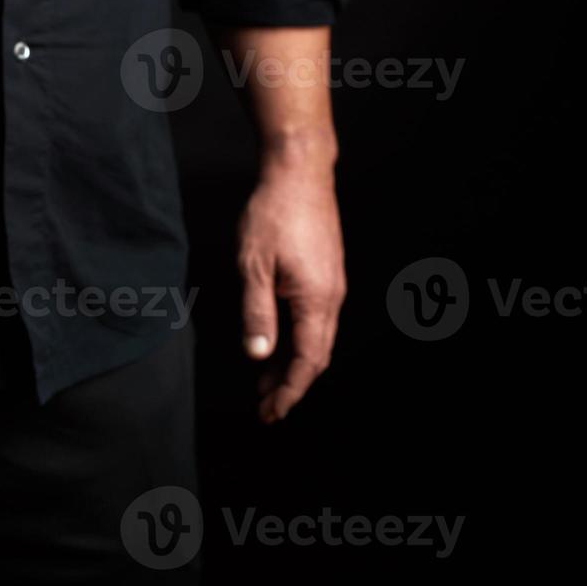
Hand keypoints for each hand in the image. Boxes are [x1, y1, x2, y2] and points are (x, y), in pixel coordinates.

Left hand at [237, 153, 345, 422]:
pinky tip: (277, 341)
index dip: (289, 391)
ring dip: (293, 363)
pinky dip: (297, 339)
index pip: (308, 361)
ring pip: (316, 338)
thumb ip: (257, 313)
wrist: (299, 172)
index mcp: (316, 300)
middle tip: (266, 408)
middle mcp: (331, 297)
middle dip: (291, 385)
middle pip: (316, 355)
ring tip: (265, 383)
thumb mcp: (254, 266)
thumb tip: (258, 356)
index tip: (271, 413)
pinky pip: (314, 318)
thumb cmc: (274, 214)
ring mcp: (331, 284)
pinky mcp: (326, 273)